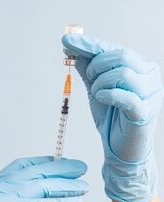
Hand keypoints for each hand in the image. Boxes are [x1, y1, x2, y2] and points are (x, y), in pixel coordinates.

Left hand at [62, 34, 163, 201]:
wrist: (120, 146)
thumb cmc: (112, 115)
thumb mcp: (96, 87)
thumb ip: (86, 69)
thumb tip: (71, 49)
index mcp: (138, 66)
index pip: (112, 48)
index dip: (88, 44)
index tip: (66, 40)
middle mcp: (148, 76)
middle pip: (120, 56)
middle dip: (96, 66)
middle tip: (89, 79)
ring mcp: (150, 94)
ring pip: (123, 73)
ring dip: (100, 83)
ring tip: (97, 93)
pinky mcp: (144, 112)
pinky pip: (126, 96)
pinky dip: (107, 95)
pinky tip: (101, 99)